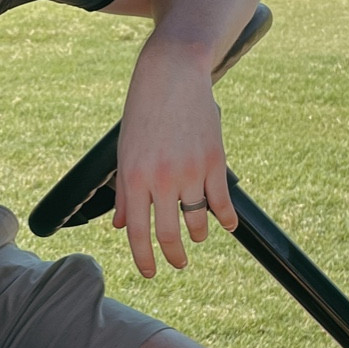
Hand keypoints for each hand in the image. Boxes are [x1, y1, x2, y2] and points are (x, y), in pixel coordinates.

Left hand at [112, 40, 237, 277]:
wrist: (171, 74)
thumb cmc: (143, 112)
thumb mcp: (125, 152)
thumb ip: (125, 192)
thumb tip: (122, 226)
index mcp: (133, 177)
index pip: (137, 233)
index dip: (143, 259)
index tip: (150, 273)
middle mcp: (160, 179)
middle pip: (168, 234)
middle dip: (173, 256)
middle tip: (177, 264)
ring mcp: (189, 171)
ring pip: (197, 221)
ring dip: (198, 235)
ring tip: (198, 237)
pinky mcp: (213, 160)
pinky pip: (221, 201)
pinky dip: (226, 218)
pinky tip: (226, 225)